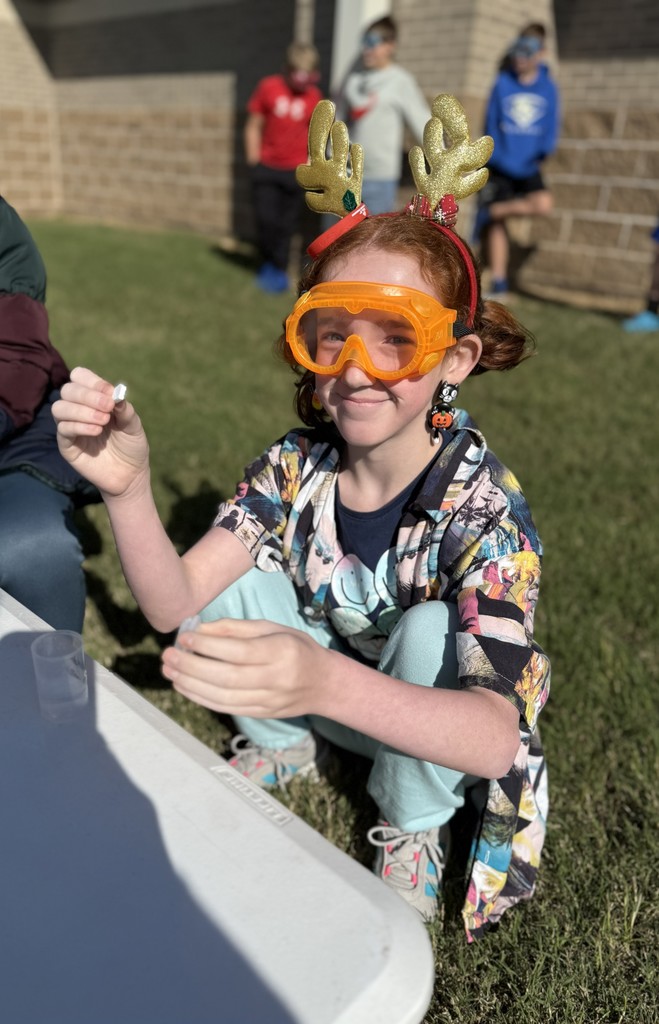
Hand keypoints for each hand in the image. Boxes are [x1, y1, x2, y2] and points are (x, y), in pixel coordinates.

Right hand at [52, 367, 149, 497]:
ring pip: (59, 408)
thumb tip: (116, 395)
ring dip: (81, 411)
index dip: (93, 381)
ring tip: (103, 422)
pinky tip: (97, 432)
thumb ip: (125, 410)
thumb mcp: (133, 426)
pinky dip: (79, 427)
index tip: (110, 393)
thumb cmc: (131, 446)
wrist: (131, 474)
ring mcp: (70, 427)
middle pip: (68, 390)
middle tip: (108, 408)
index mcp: (94, 398)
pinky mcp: (67, 445)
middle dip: (88, 395)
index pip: (80, 377)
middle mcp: (78, 409)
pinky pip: (63, 429)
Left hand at [161, 618, 329, 717]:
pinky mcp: (261, 714)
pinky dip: (201, 698)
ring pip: (223, 697)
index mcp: (281, 651)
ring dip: (191, 685)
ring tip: (170, 671)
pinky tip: (185, 686)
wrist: (324, 684)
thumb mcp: (273, 628)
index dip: (208, 646)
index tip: (185, 638)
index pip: (239, 651)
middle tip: (169, 656)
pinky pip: (226, 708)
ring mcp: (269, 701)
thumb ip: (236, 629)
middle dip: (192, 667)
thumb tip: (200, 630)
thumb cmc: (296, 648)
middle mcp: (276, 679)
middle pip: (227, 677)